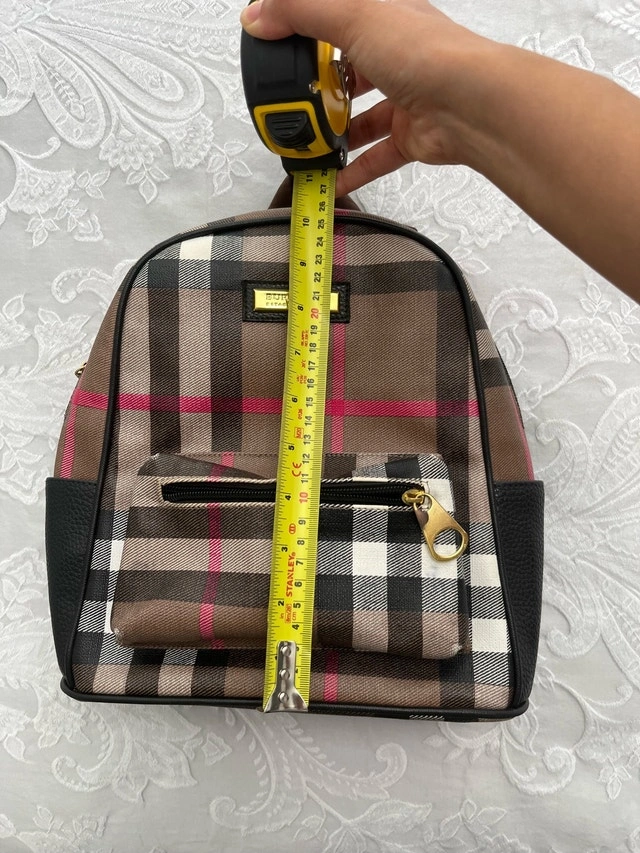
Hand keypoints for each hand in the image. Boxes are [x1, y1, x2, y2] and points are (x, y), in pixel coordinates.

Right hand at [240, 0, 483, 195]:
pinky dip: (352, 170)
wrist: (469, 104)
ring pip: (362, 117)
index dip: (307, 27)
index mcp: (383, 13)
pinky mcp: (411, 136)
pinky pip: (375, 156)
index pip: (338, 15)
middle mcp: (396, 53)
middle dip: (319, 87)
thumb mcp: (350, 13)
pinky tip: (328, 181)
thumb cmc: (422, 51)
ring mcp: (405, 96)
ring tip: (304, 142)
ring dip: (334, 131)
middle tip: (289, 101)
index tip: (277, 45)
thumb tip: (257, 16)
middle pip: (350, 70)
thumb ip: (299, 10)